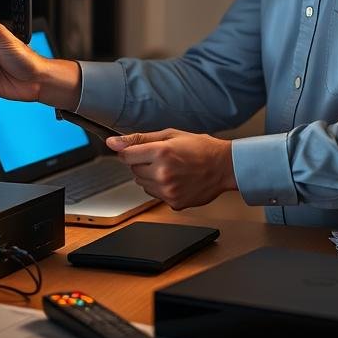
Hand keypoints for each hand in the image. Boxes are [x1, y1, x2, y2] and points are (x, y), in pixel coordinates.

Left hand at [107, 129, 237, 209]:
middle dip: (143, 163)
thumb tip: (113, 142)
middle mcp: (162, 173)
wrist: (224, 166)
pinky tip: (176, 180)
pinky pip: (154, 194)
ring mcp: (168, 190)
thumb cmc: (200, 148)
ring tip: (171, 168)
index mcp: (160, 153)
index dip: (131, 152)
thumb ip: (139, 139)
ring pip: (142, 184)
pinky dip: (160, 188)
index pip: (126, 155)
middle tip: (163, 158)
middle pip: (133, 170)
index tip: (138, 150)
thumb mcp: (170, 135)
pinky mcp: (173, 202)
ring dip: (150, 176)